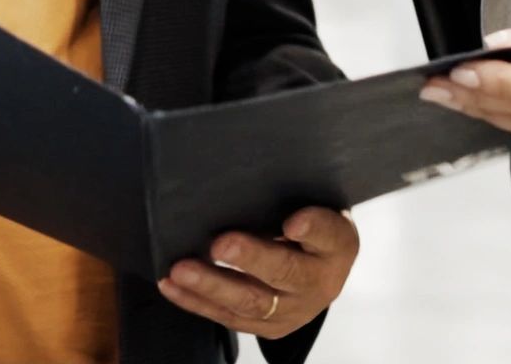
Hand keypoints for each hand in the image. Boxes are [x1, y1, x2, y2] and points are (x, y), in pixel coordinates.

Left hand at [158, 207, 357, 339]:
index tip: (293, 221)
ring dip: (212, 285)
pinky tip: (172, 285)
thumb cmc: (310, 228)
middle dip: (250, 258)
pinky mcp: (270, 327)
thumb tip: (236, 183)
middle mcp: (321, 282)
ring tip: (182, 270)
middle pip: (285, 272)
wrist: (322, 271)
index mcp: (338, 245)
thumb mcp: (315, 205)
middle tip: (220, 243)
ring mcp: (294, 310)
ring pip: (252, 302)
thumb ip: (288, 199)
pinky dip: (196, 301)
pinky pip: (229, 318)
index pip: (328, 233)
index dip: (312, 227)